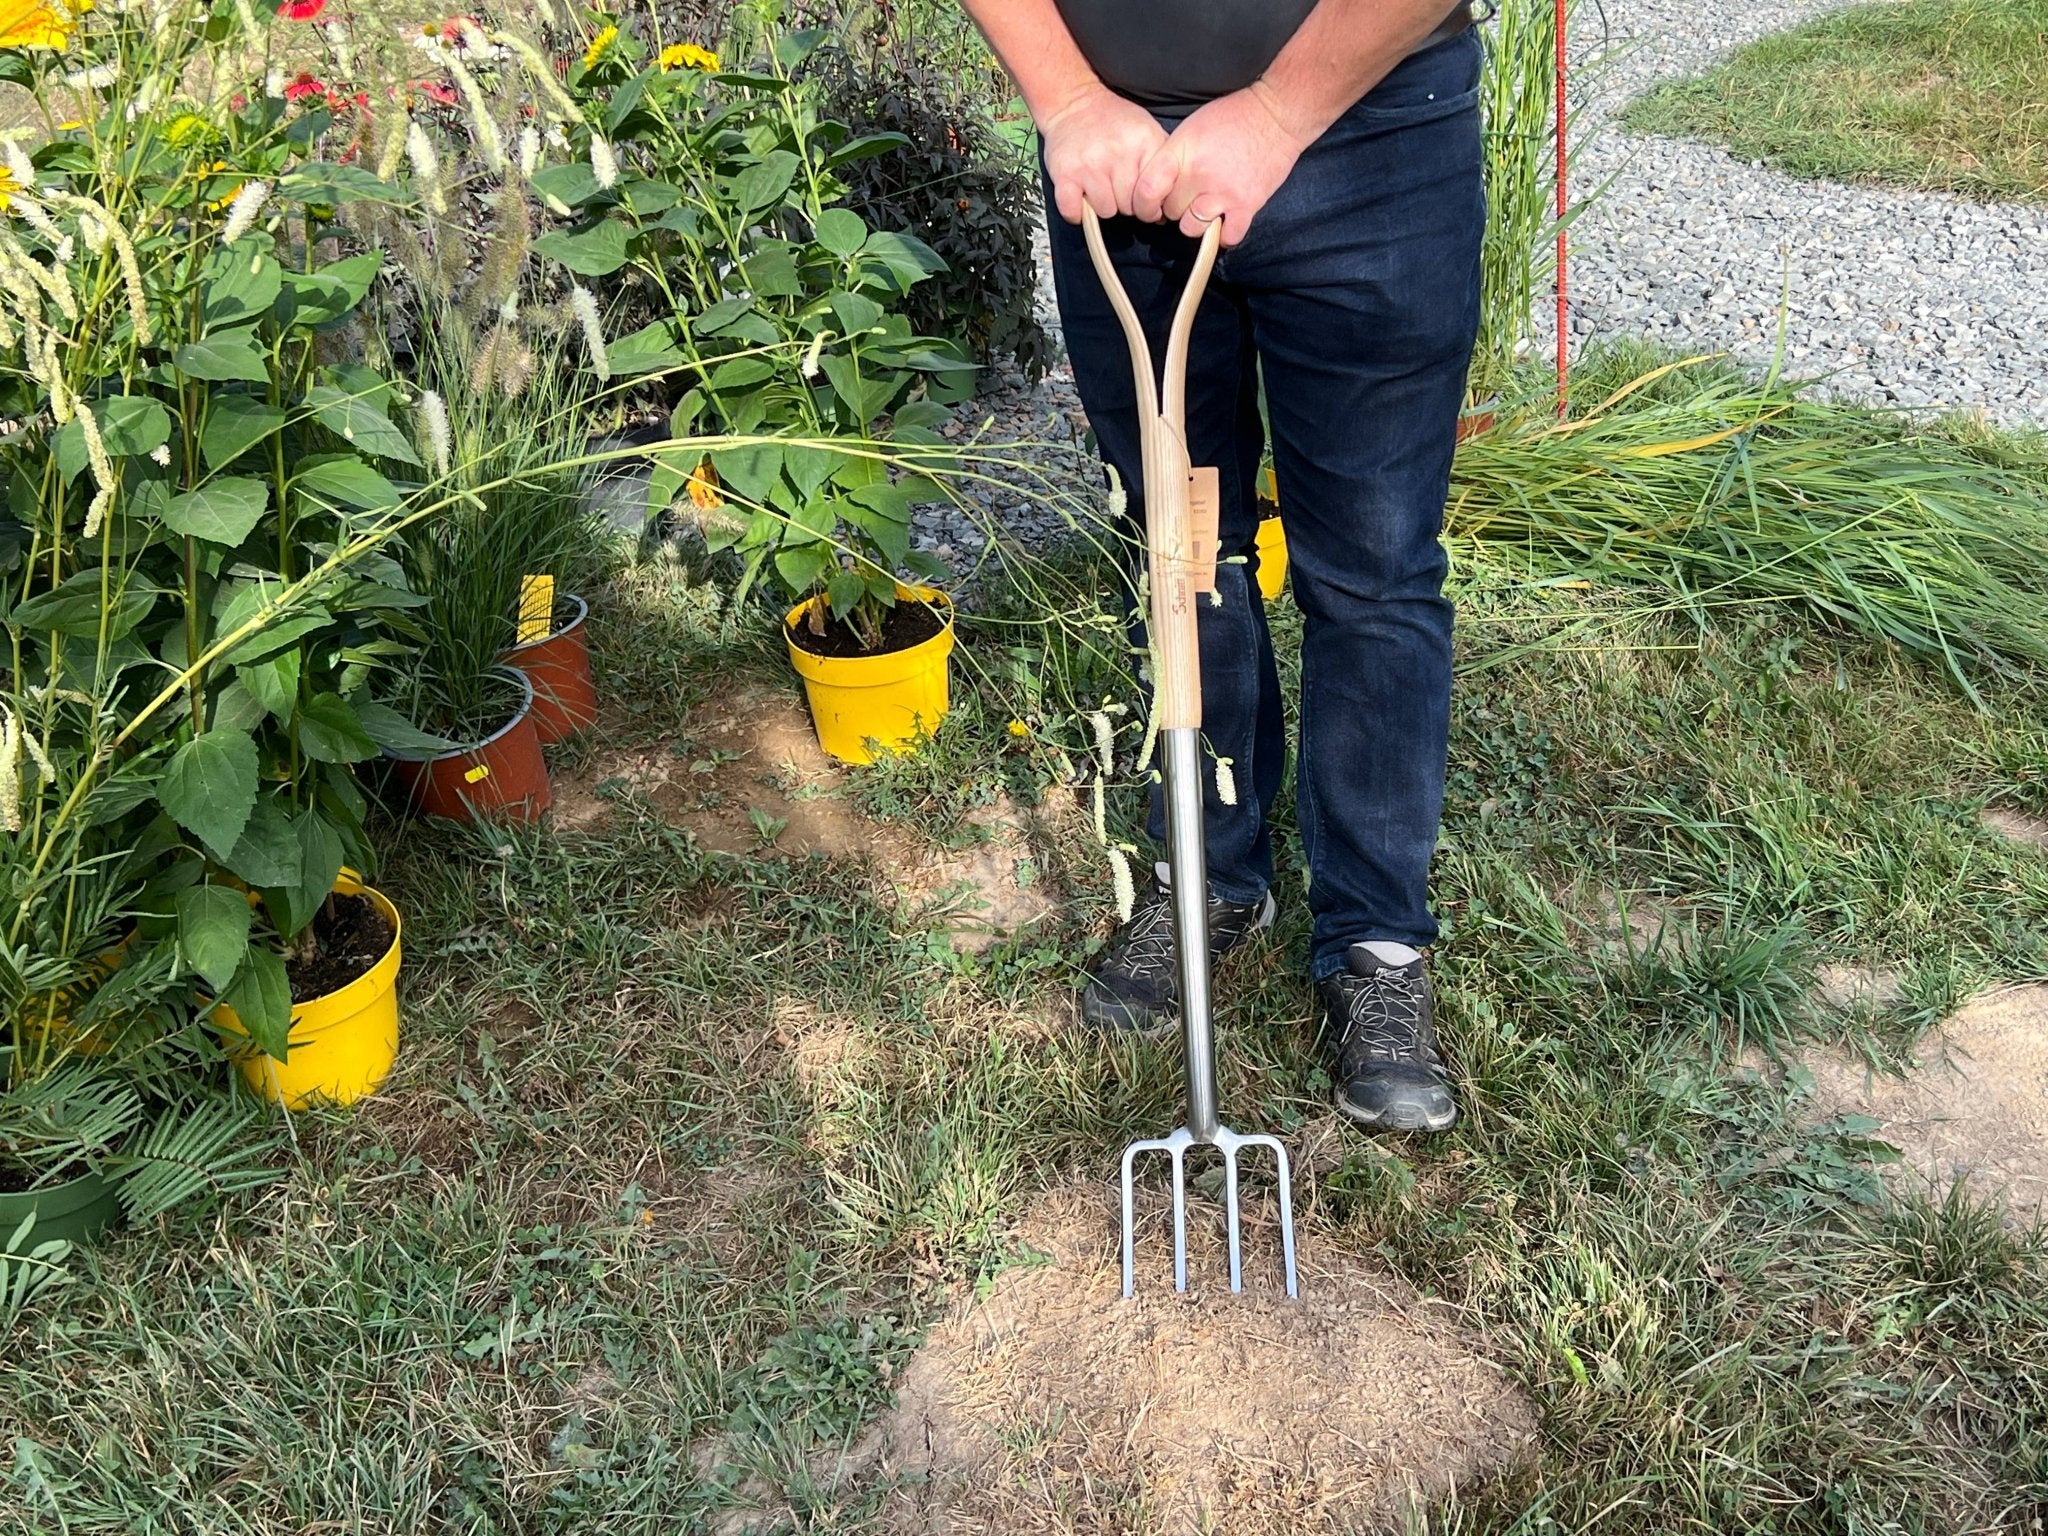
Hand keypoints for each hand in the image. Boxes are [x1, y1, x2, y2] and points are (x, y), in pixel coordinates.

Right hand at [1041, 83, 1169, 223]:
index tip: (1141, 196)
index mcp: (1144, 142)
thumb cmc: (1113, 121)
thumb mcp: (1146, 129)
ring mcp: (1090, 165)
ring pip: (1106, 211)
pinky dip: (1075, 213)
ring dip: (1101, 205)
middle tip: (1116, 185)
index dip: (1148, 201)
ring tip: (1099, 186)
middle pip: (1130, 206)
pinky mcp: (1065, 174)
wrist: (1074, 103)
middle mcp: (1118, 153)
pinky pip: (1073, 212)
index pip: (1153, 194)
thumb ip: (1160, 161)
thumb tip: (1167, 203)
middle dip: (1124, 202)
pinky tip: (1080, 198)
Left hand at [1132, 87, 1311, 244]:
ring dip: (1196, 222)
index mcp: (1181, 152)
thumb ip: (1172, 157)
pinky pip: (1227, 237)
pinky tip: (1225, 222)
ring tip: (1206, 208)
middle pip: (1171, 211)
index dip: (1144, 204)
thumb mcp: (1190, 128)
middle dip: (1176, 206)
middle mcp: (1199, 175)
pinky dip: (1224, 235)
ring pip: (1191, 228)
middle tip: (1190, 195)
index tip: (1150, 207)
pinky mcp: (1247, 205)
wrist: (1275, 114)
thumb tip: (1157, 187)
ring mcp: (1223, 193)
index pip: (1147, 190)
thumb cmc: (1231, 118)